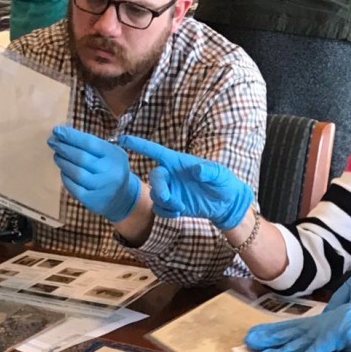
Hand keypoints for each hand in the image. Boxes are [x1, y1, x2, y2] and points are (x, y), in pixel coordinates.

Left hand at [49, 126, 139, 221]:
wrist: (121, 198)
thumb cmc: (110, 170)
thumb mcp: (109, 154)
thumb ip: (91, 145)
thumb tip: (64, 135)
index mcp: (115, 156)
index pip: (90, 143)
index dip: (72, 136)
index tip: (57, 130)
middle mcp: (111, 171)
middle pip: (81, 157)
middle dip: (63, 148)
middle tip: (51, 141)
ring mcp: (103, 188)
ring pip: (76, 173)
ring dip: (63, 162)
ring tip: (56, 156)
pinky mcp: (94, 201)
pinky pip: (74, 187)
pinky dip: (66, 178)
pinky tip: (63, 171)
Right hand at [118, 135, 252, 228]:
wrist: (227, 204)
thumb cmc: (223, 182)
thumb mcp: (220, 174)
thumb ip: (209, 170)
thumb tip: (197, 170)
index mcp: (179, 161)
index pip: (156, 151)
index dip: (140, 145)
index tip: (123, 139)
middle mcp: (172, 175)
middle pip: (154, 177)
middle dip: (158, 187)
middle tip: (167, 198)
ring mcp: (171, 190)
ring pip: (155, 194)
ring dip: (163, 201)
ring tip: (179, 207)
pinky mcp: (173, 204)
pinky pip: (159, 208)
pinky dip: (166, 211)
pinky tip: (179, 212)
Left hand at [245, 304, 350, 351]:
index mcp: (335, 321)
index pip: (303, 328)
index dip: (280, 333)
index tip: (260, 338)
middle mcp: (334, 316)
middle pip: (297, 330)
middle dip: (272, 337)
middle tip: (248, 342)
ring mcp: (339, 321)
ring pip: (302, 339)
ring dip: (280, 351)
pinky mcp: (343, 331)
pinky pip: (316, 351)